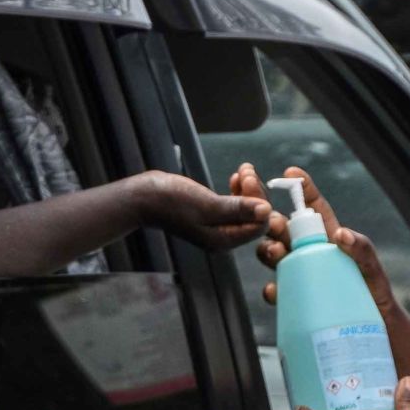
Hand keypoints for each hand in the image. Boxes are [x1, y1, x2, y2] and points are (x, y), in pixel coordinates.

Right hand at [135, 170, 270, 248]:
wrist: (143, 197)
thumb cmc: (172, 201)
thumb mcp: (208, 205)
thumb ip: (238, 209)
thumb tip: (267, 211)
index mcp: (224, 240)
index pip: (259, 225)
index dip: (261, 202)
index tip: (249, 180)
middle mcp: (224, 237)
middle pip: (255, 218)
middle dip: (256, 193)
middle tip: (246, 171)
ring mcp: (218, 227)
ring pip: (247, 209)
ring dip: (249, 188)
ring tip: (243, 170)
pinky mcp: (213, 215)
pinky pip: (235, 204)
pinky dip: (239, 190)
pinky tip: (236, 177)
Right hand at [233, 164, 397, 314]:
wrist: (373, 327)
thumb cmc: (374, 292)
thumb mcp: (371, 267)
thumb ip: (362, 248)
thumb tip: (341, 234)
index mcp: (328, 237)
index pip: (313, 208)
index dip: (302, 188)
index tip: (291, 172)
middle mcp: (310, 253)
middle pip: (284, 230)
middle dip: (272, 221)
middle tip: (274, 223)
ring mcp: (301, 274)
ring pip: (274, 255)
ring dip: (268, 250)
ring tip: (275, 252)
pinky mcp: (296, 298)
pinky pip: (278, 290)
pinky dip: (273, 289)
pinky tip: (276, 290)